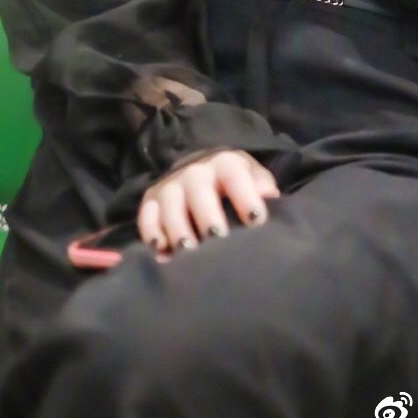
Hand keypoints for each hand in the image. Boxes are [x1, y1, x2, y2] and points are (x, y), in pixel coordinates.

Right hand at [137, 149, 279, 255]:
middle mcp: (195, 172)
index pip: (235, 176)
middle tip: (218, 240)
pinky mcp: (150, 201)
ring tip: (189, 253)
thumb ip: (262, 185)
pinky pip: (146, 218)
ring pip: (171, 208)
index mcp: (225, 163)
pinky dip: (151, 235)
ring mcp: (170, 186)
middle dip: (208, 218)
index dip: (246, 197)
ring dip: (179, 231)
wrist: (200, 169)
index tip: (256, 222)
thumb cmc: (233, 182)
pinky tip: (161, 254)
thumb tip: (270, 198)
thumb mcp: (251, 176)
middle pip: (199, 193)